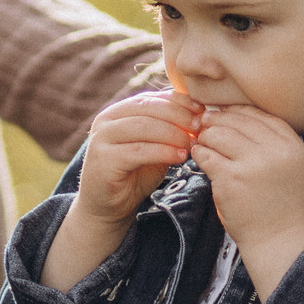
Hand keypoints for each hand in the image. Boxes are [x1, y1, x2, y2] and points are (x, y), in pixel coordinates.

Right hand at [43, 90, 199, 288]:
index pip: (152, 97)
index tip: (202, 111)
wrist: (107, 206)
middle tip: (201, 128)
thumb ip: (168, 129)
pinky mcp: (102, 159)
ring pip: (144, 127)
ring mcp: (101, 138)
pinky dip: (163, 152)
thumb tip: (199, 113)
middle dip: (179, 116)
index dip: (179, 101)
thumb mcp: (155, 146)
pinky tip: (180, 158)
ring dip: (173, 134)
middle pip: (149, 108)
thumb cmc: (134, 173)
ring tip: (193, 145)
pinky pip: (138, 151)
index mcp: (118, 111)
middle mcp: (106, 119)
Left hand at [190, 105, 303, 290]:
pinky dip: (198, 154)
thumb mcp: (286, 165)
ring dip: (205, 137)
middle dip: (216, 121)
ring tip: (202, 144)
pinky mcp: (231, 179)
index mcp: (292, 145)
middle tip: (204, 126)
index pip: (258, 114)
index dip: (235, 112)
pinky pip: (206, 155)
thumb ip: (266, 140)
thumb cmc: (277, 202)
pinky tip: (198, 157)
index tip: (222, 116)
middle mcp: (276, 151)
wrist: (277, 239)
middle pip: (236, 120)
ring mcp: (253, 164)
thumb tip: (229, 112)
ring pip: (218, 134)